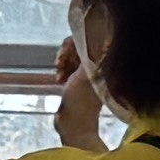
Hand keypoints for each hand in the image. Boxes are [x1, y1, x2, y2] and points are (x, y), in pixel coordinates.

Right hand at [48, 32, 106, 153]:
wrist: (73, 123)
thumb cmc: (81, 100)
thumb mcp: (86, 74)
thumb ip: (91, 55)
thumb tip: (101, 36)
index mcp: (101, 63)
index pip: (89, 39)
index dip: (75, 42)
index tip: (67, 52)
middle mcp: (96, 65)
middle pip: (79, 46)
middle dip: (66, 53)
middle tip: (60, 64)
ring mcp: (86, 73)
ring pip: (71, 56)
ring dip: (62, 62)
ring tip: (59, 74)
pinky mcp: (77, 80)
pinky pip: (67, 66)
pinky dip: (61, 70)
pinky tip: (58, 79)